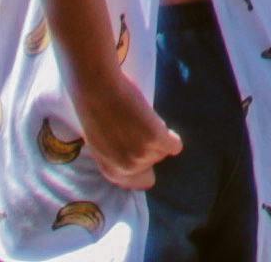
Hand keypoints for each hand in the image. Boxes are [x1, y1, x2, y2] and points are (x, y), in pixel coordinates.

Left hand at [68, 56, 180, 189]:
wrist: (97, 88)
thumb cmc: (95, 110)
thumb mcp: (101, 144)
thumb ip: (117, 157)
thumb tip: (137, 160)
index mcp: (112, 172)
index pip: (143, 182)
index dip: (145, 165)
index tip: (142, 151)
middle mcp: (128, 168)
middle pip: (154, 162)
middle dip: (149, 147)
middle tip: (137, 128)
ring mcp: (143, 154)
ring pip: (164, 151)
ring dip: (157, 137)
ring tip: (141, 120)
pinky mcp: (156, 138)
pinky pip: (176, 145)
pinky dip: (171, 135)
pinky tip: (155, 121)